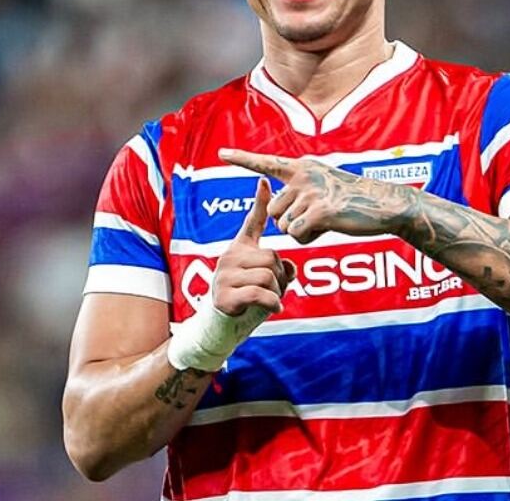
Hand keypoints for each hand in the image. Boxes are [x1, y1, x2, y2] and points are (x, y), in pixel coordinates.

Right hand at [211, 177, 295, 315]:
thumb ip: (279, 271)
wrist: (219, 328)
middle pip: (271, 256)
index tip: (264, 181)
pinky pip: (260, 293)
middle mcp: (229, 258)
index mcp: (239, 250)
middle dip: (281, 277)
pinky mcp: (225, 296)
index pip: (251, 223)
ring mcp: (224, 276)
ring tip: (270, 300)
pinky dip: (273, 303)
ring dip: (278, 292)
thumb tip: (290, 268)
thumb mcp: (265, 282)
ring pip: (268, 276)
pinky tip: (274, 309)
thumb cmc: (245, 303)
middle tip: (276, 291)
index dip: (260, 203)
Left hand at [218, 148, 410, 244]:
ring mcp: (310, 192)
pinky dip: (309, 237)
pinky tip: (328, 227)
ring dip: (301, 231)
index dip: (243, 159)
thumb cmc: (354, 201)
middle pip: (275, 211)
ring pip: (284, 225)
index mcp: (302, 168)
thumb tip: (278, 210)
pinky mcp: (319, 211)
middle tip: (318, 217)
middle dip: (291, 222)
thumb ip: (300, 192)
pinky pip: (297, 234)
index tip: (222, 154)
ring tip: (325, 220)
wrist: (383, 205)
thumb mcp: (324, 186)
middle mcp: (303, 176)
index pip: (267, 163)